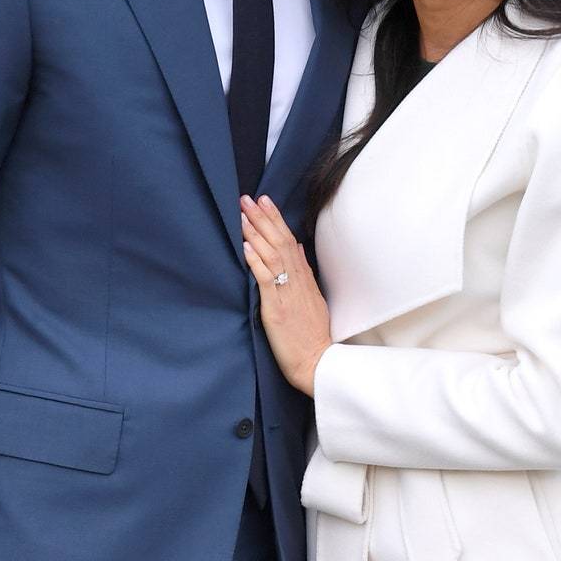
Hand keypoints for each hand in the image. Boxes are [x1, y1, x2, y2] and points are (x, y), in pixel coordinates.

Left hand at [241, 194, 332, 396]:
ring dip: (256, 233)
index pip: (290, 241)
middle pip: (280, 242)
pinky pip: (266, 279)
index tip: (265, 201)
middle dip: (263, 218)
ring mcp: (287, 293)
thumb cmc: (312, 335)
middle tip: (248, 198)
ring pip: (272, 255)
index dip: (276, 220)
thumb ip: (305, 274)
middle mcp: (297, 281)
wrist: (318, 362)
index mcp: (304, 279)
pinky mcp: (277, 308)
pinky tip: (246, 247)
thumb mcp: (313, 299)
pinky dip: (256, 261)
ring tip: (242, 214)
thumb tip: (300, 250)